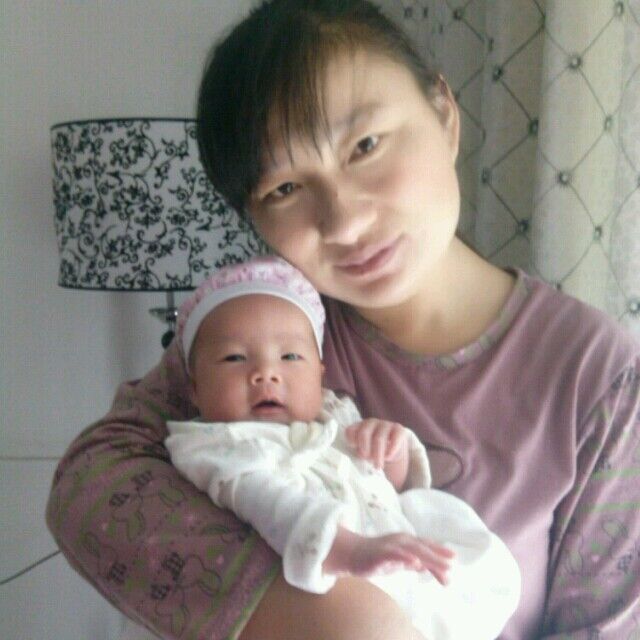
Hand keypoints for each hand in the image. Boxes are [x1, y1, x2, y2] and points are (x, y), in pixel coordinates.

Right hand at [324, 527, 454, 585]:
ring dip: (429, 558)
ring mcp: (391, 545)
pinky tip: (415, 563)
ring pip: (413, 550)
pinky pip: (395, 554)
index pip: (426, 546)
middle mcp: (401, 540)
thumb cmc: (375, 558)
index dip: (439, 551)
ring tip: (442, 567)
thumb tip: (425, 565)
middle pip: (423, 548)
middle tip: (452, 567)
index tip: (454, 558)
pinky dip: (406, 557)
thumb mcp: (397, 561)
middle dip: (438, 557)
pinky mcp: (381, 552)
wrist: (351, 553)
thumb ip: (410, 562)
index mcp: (406, 542)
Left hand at [345, 419, 407, 469]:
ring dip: (377, 453)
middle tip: (366, 459)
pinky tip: (389, 457)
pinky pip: (395, 436)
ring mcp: (385, 424)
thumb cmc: (372, 452)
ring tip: (378, 466)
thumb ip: (358, 453)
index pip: (350, 431)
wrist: (391, 451)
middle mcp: (370, 423)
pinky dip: (392, 448)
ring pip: (379, 438)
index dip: (351, 440)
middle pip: (364, 433)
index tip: (354, 451)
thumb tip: (357, 460)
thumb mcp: (363, 453)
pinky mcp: (398, 429)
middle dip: (364, 448)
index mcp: (358, 428)